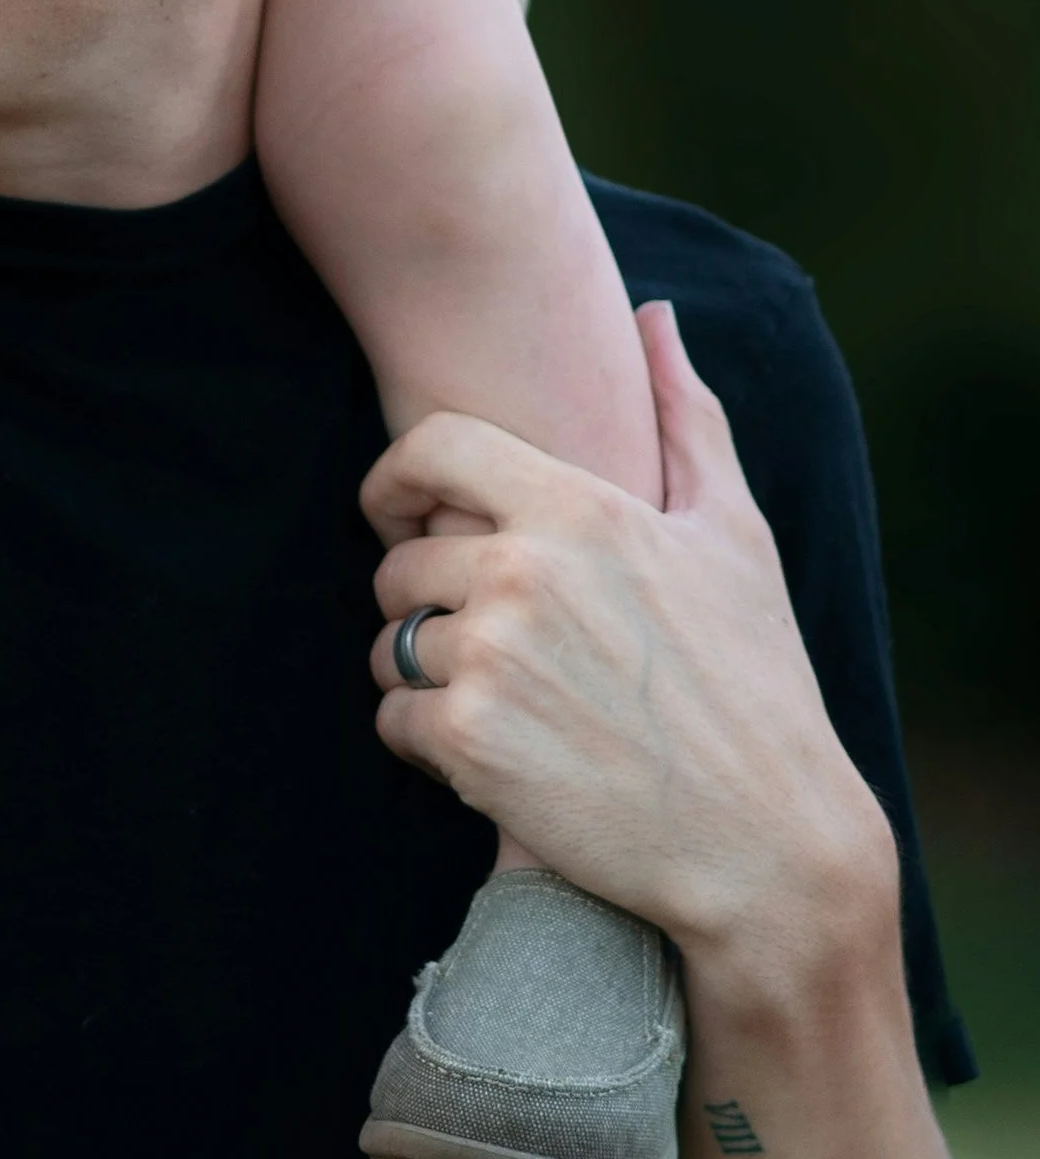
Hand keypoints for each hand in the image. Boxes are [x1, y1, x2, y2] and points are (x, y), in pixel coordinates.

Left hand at [363, 305, 893, 984]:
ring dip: (423, 673)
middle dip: (427, 600)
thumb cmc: (757, 682)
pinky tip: (497, 756)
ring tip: (505, 703)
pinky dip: (426, 741)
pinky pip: (391, 719)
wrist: (769, 841)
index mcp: (580, 510)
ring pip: (389, 643)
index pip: (431, 447)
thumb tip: (655, 317)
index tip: (398, 512)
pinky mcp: (466, 744)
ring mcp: (489, 658)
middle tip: (492, 644)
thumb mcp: (734, 536)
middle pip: (399, 561)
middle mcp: (523, 572)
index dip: (395, 478)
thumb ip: (686, 418)